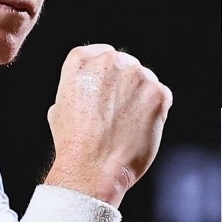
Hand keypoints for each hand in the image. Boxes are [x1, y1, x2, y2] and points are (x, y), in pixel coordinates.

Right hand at [43, 44, 172, 206]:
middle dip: (124, 85)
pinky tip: (140, 128)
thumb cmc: (73, 143)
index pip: (100, 54)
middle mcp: (109, 61)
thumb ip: (77, 87)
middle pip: (125, 64)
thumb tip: (92, 90)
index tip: (107, 89)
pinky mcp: (157, 93)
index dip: (105, 74)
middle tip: (117, 112)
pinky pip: (162, 95)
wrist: (92, 167)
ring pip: (145, 79)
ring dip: (140, 97)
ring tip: (126, 124)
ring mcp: (136, 75)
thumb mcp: (60, 106)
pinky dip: (156, 110)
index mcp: (81, 60)